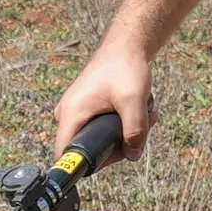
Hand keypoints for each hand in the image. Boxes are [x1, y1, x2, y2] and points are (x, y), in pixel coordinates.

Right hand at [52, 40, 157, 160]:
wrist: (125, 47)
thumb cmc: (124, 68)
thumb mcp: (134, 101)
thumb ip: (135, 131)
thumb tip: (133, 155)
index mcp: (71, 114)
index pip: (66, 154)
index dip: (88, 164)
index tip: (115, 154)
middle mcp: (68, 114)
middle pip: (88, 149)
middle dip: (118, 145)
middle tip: (141, 129)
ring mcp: (77, 112)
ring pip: (99, 139)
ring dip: (125, 133)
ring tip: (145, 114)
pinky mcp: (87, 109)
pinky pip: (102, 128)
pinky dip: (122, 123)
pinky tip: (138, 110)